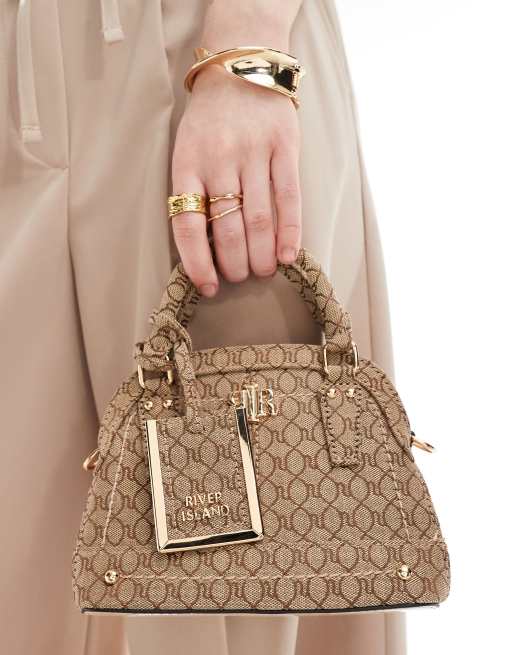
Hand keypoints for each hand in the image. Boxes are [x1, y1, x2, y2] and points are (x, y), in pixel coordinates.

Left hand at [171, 65, 300, 296]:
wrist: (240, 66)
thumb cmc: (210, 120)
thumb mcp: (187, 150)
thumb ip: (195, 191)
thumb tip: (207, 247)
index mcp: (187, 164)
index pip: (188, 225)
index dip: (198, 262)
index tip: (208, 286)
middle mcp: (219, 159)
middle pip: (228, 227)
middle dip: (235, 263)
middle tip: (241, 277)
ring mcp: (253, 152)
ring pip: (259, 218)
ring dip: (262, 254)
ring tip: (263, 271)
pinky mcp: (284, 147)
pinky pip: (289, 198)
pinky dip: (290, 232)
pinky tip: (289, 255)